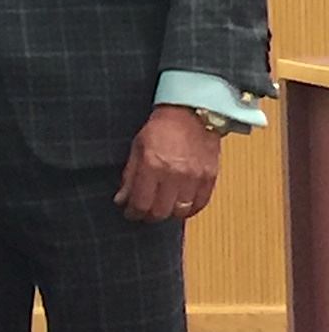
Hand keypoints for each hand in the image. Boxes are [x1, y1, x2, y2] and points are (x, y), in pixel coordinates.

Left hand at [114, 105, 221, 221]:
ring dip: (168, 214)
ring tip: (161, 207)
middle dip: (148, 216)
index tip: (130, 212)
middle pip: (160, 211)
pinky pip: (199, 205)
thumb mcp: (137, 147)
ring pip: (180, 212)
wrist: (191, 115)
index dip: (133, 212)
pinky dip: (188, 210)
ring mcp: (194, 178)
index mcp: (153, 164)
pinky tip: (179, 205)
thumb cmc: (161, 128)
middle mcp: (174, 174)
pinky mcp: (209, 178)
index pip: (141, 202)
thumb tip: (121, 199)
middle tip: (143, 213)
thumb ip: (130, 175)